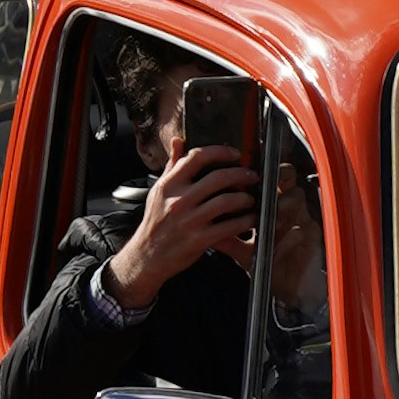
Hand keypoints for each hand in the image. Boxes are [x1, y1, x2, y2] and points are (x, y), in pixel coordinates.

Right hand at [96, 142, 256, 320]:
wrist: (147, 257)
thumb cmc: (156, 222)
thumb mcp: (158, 192)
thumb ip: (172, 166)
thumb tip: (178, 141)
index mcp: (169, 185)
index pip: (196, 157)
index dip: (220, 151)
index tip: (234, 153)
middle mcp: (179, 200)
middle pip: (218, 177)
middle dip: (240, 174)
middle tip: (251, 175)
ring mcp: (190, 220)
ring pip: (227, 201)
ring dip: (244, 198)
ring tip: (250, 198)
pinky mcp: (199, 239)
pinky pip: (229, 226)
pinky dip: (244, 221)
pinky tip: (249, 219)